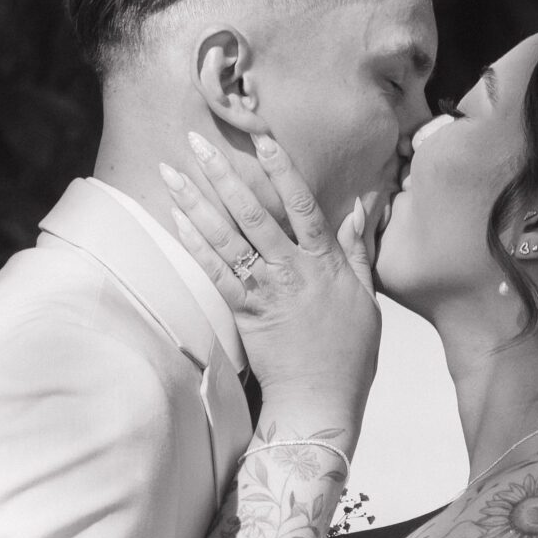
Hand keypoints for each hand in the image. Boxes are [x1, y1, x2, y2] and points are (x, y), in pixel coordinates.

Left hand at [159, 131, 380, 440]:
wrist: (321, 400)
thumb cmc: (348, 354)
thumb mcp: (366, 299)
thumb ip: (358, 251)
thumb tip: (359, 209)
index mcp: (326, 263)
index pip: (304, 205)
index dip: (283, 169)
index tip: (262, 137)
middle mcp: (293, 270)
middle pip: (255, 212)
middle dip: (223, 173)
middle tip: (195, 141)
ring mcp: (267, 290)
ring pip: (228, 237)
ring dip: (196, 201)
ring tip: (171, 172)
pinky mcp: (245, 313)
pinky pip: (216, 272)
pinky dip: (196, 244)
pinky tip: (177, 218)